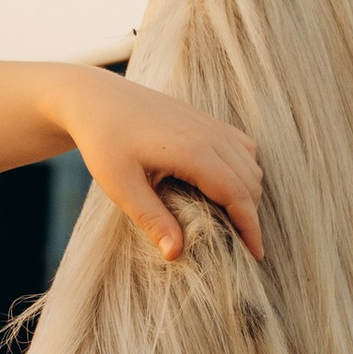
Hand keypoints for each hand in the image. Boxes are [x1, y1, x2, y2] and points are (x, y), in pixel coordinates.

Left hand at [70, 75, 263, 265]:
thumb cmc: (103, 141)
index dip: (251, 227)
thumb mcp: (121, 186)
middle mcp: (209, 133)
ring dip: (248, 193)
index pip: (238, 194)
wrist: (96, 98)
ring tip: (231, 221)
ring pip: (250, 163)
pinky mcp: (204, 119)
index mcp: (193, 151)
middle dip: (250, 215)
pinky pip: (241, 146)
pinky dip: (243, 170)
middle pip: (250, 181)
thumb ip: (152, 220)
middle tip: (240, 245)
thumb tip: (175, 255)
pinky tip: (224, 187)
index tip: (256, 255)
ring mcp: (209, 123)